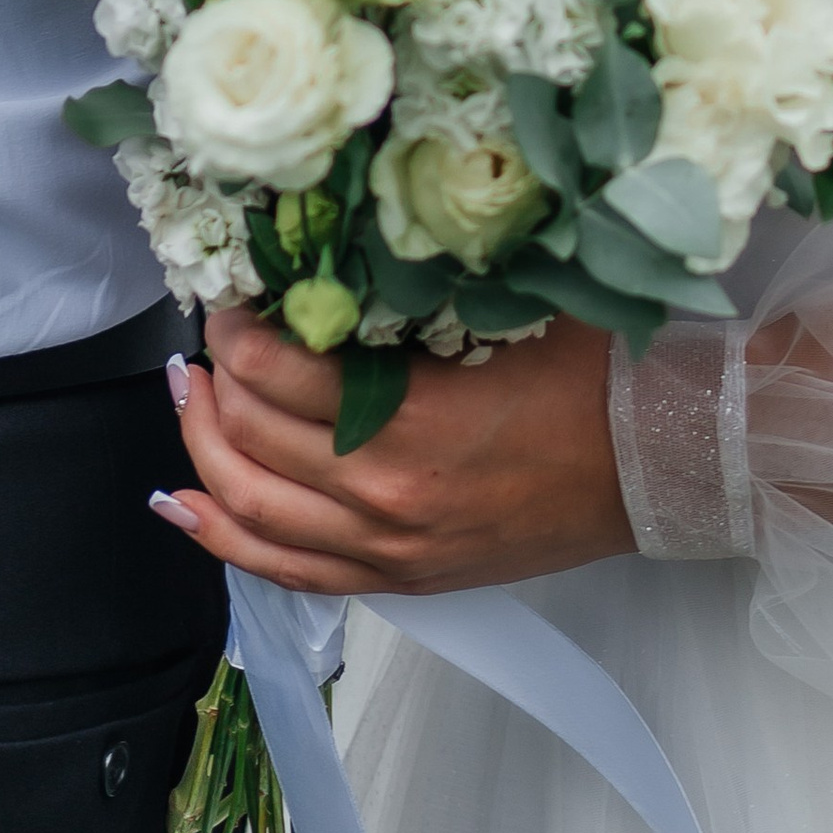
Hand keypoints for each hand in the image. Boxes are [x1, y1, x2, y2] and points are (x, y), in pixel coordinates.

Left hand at [155, 310, 633, 594]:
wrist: (650, 463)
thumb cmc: (589, 372)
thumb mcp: (499, 306)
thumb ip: (412, 287)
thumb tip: (334, 254)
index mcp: (410, 422)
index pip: (277, 374)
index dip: (238, 327)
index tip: (232, 291)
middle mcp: (384, 496)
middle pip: (251, 439)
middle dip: (214, 378)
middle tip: (211, 333)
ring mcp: (387, 548)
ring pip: (251, 511)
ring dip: (203, 450)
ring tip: (191, 397)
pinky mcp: (398, 579)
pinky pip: (286, 571)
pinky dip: (224, 538)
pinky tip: (181, 506)